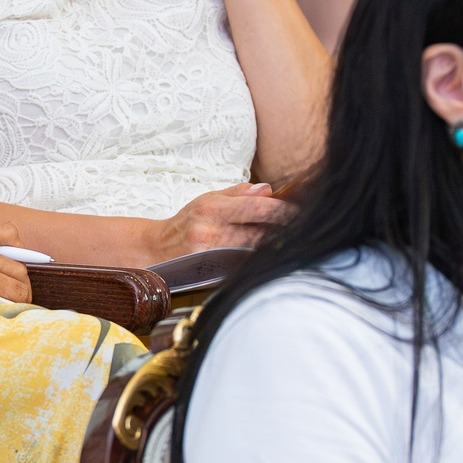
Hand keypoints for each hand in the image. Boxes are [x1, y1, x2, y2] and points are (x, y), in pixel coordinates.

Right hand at [0, 217, 31, 301]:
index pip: (7, 231)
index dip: (18, 247)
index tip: (18, 259)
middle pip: (17, 263)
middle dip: (17, 279)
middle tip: (11, 289)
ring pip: (18, 284)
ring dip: (15, 296)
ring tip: (5, 302)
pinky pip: (8, 300)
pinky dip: (7, 308)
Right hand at [145, 183, 292, 259]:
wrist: (154, 250)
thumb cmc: (185, 223)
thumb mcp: (207, 200)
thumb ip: (238, 194)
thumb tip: (269, 189)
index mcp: (212, 208)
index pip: (257, 207)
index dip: (284, 210)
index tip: (304, 210)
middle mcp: (209, 230)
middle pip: (260, 231)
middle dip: (286, 230)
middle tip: (308, 228)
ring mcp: (209, 254)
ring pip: (254, 251)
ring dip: (276, 246)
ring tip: (293, 242)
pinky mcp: (210, 272)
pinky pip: (242, 267)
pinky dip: (258, 261)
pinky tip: (271, 258)